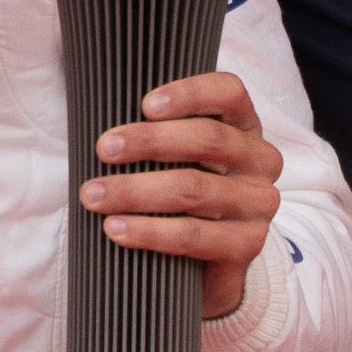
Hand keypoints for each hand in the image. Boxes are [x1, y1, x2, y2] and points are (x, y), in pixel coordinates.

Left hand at [79, 71, 281, 320]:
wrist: (208, 258)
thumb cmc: (179, 187)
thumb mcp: (173, 152)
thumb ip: (152, 130)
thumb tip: (103, 126)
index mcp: (242, 125)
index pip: (228, 93)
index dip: (189, 94)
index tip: (144, 105)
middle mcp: (259, 159)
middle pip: (207, 139)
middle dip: (148, 142)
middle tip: (103, 149)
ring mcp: (258, 202)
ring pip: (193, 188)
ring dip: (135, 191)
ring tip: (93, 196)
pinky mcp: (247, 243)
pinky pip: (193, 234)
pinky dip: (149, 231)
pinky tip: (116, 228)